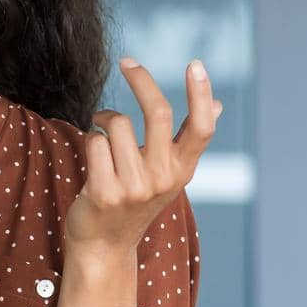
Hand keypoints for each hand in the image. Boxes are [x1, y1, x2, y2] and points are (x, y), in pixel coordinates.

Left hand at [63, 57, 221, 262]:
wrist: (103, 245)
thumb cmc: (133, 200)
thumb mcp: (166, 173)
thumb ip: (186, 141)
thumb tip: (217, 105)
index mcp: (182, 169)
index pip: (201, 128)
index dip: (201, 93)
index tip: (195, 64)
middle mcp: (164, 178)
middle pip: (158, 113)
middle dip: (142, 80)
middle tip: (127, 61)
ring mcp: (135, 187)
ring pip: (117, 124)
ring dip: (103, 119)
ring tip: (100, 132)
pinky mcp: (105, 193)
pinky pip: (93, 142)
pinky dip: (89, 139)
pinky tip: (91, 157)